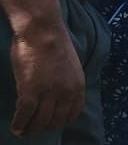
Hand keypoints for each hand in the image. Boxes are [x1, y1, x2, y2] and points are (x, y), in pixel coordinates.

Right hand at [9, 20, 84, 135]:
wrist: (43, 31)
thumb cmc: (54, 44)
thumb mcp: (71, 66)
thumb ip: (68, 82)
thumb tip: (60, 96)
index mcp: (78, 86)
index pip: (72, 114)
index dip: (60, 121)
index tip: (51, 123)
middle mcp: (67, 92)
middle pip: (56, 120)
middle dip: (44, 127)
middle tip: (33, 128)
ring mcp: (49, 93)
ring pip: (40, 121)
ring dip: (31, 128)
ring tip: (23, 130)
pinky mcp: (31, 91)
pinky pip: (25, 115)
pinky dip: (19, 124)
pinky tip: (16, 127)